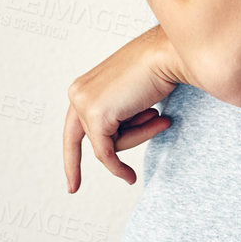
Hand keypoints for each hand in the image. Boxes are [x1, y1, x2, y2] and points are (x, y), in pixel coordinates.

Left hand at [63, 24, 187, 189]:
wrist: (169, 55)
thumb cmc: (160, 69)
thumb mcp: (133, 96)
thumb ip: (120, 115)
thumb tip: (116, 144)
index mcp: (85, 87)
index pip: (74, 127)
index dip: (72, 155)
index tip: (71, 182)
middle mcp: (78, 93)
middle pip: (91, 138)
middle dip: (92, 159)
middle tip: (83, 186)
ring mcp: (84, 104)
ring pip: (106, 145)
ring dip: (137, 138)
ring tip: (159, 116)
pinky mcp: (97, 116)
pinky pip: (106, 153)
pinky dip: (117, 167)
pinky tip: (130, 177)